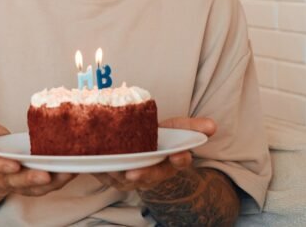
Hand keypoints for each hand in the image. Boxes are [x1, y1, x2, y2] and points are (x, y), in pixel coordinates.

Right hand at [0, 120, 76, 196]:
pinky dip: (62, 179)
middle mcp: (7, 176)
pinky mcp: (36, 183)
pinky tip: (75, 169)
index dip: (4, 166)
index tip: (14, 164)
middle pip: (19, 181)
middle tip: (45, 175)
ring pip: (37, 187)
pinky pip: (49, 185)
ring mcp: (22, 182)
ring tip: (68, 172)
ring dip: (53, 181)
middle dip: (31, 179)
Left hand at [92, 117, 215, 191]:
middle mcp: (153, 174)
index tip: (180, 155)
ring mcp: (133, 179)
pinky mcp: (114, 177)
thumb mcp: (176, 130)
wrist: (142, 150)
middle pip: (149, 176)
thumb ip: (191, 128)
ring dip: (116, 174)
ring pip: (124, 179)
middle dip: (142, 175)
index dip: (179, 160)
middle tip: (134, 172)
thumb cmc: (160, 138)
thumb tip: (213, 126)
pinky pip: (105, 176)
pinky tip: (92, 163)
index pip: (179, 164)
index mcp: (170, 163)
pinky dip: (99, 170)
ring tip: (108, 165)